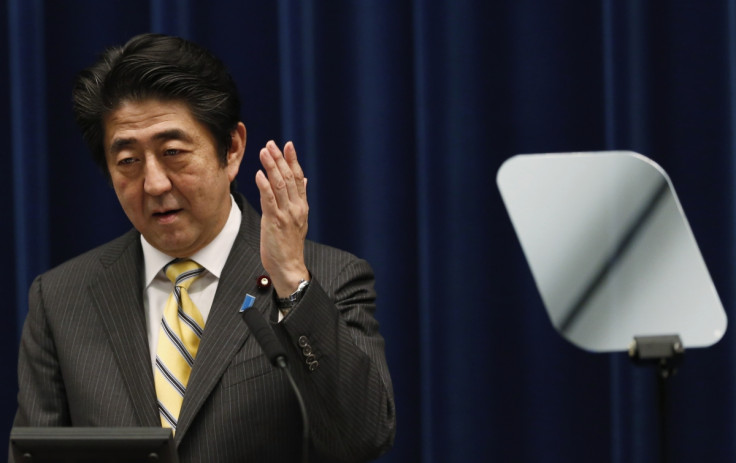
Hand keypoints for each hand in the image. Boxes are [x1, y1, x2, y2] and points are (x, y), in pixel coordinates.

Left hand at [255, 140, 309, 297]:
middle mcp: (296, 208)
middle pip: (288, 178)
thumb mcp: (298, 220)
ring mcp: (286, 214)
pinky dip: (264, 186)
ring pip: (279, 185)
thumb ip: (300, 199)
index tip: (288, 145)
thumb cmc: (289, 245)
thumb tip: (304, 181)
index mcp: (302, 206)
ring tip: (264, 152)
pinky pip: (270, 201)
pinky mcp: (275, 222)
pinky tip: (259, 174)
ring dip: (271, 167)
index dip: (293, 160)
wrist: (289, 266)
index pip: (298, 178)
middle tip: (271, 144)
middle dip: (279, 159)